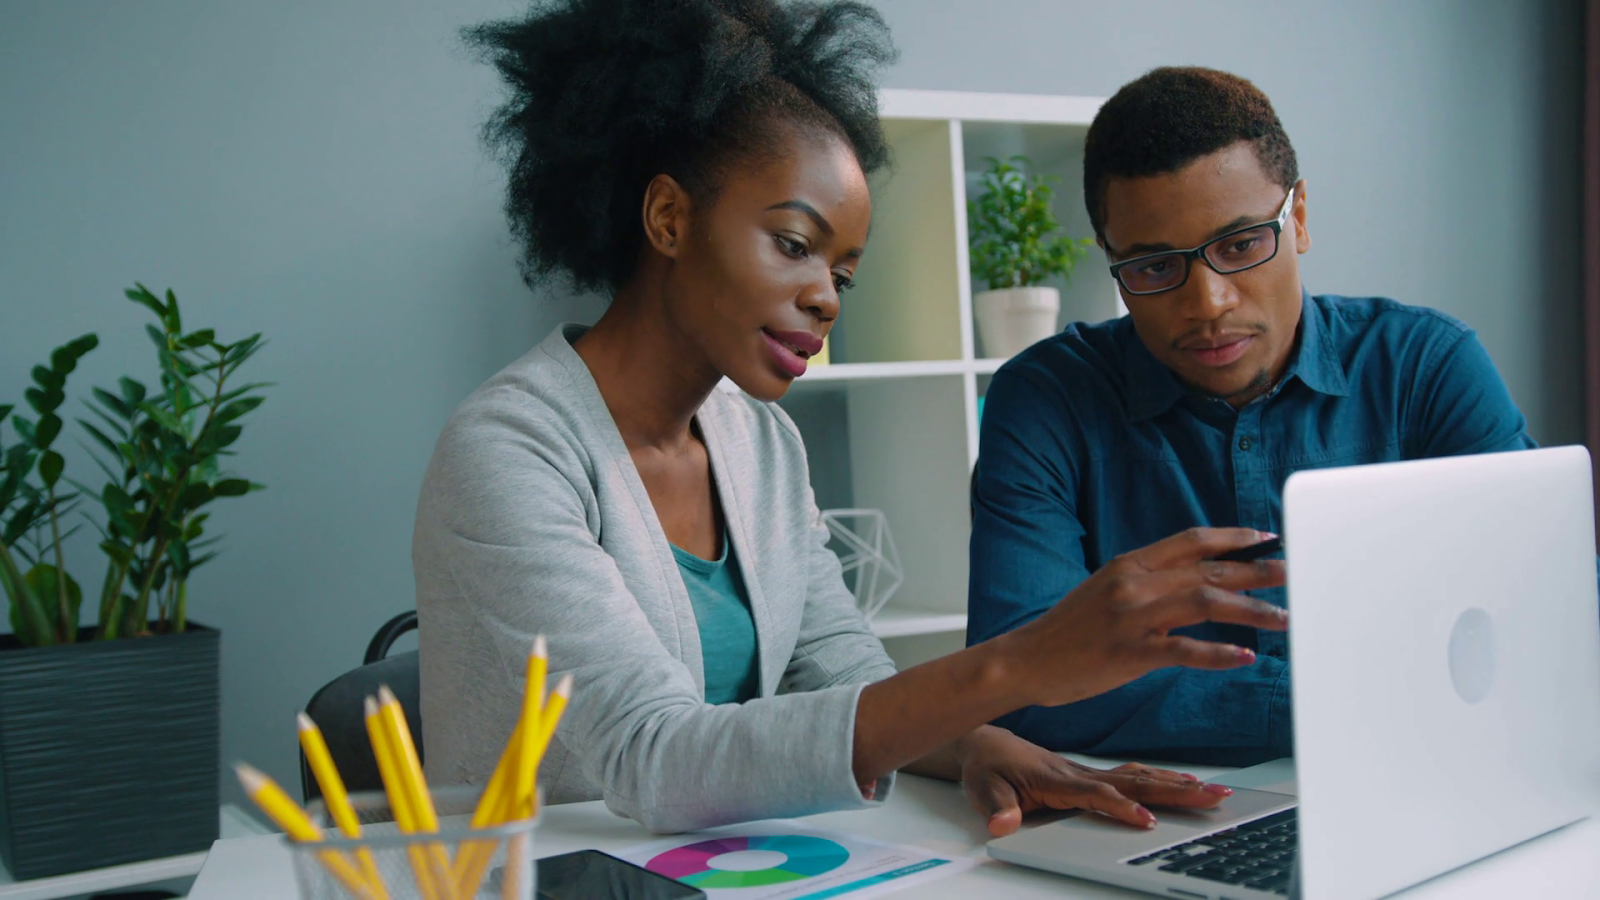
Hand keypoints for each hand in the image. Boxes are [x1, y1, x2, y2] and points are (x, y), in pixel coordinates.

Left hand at [956, 727, 1233, 835]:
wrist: (984, 744)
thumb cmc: (986, 768)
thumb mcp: (981, 789)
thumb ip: (996, 807)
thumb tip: (1002, 823)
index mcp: (1055, 779)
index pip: (1095, 794)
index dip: (1120, 807)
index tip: (1147, 821)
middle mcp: (1078, 773)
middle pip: (1132, 782)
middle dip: (1173, 792)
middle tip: (1210, 798)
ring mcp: (1088, 772)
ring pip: (1139, 777)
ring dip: (1176, 784)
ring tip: (1213, 791)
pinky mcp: (1091, 774)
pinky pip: (1133, 776)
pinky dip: (1161, 778)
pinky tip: (1184, 783)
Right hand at [1000, 527, 1287, 708]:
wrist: (1026, 659)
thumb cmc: (1067, 631)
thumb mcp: (1105, 590)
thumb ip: (1145, 581)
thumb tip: (1191, 581)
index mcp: (1129, 563)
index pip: (1192, 540)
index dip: (1234, 538)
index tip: (1267, 538)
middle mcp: (1134, 582)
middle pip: (1209, 569)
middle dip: (1257, 571)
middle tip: (1291, 573)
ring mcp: (1133, 616)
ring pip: (1206, 602)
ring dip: (1250, 609)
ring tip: (1282, 617)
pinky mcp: (1130, 652)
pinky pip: (1185, 650)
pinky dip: (1218, 653)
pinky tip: (1244, 657)